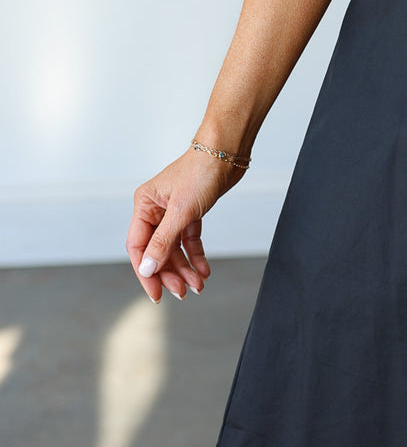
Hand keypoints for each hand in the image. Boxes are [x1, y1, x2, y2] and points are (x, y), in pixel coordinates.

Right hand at [126, 147, 239, 302]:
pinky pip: (189, 240)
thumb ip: (163, 242)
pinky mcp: (191, 212)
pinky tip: (203, 271)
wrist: (227, 153)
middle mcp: (155, 209)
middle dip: (169, 273)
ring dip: (184, 268)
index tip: (156, 293)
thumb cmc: (201, 172)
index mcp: (144, 205)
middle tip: (182, 293)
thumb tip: (146, 269)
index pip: (138, 247)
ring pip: (174, 248)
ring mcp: (173, 212)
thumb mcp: (181, 211)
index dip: (146, 272)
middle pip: (157, 251)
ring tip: (197, 286)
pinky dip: (196, 255)